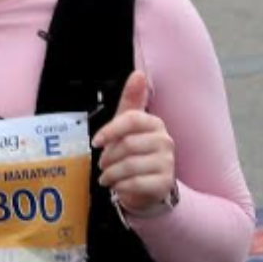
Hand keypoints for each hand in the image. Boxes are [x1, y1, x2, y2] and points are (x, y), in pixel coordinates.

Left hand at [92, 71, 176, 217]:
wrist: (149, 187)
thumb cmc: (135, 154)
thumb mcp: (128, 127)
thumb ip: (131, 101)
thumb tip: (138, 74)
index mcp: (155, 124)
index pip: (131, 120)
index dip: (110, 130)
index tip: (95, 142)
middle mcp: (165, 141)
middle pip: (127, 144)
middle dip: (108, 157)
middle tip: (102, 164)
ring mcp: (167, 162)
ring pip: (128, 166)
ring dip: (111, 174)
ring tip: (107, 177)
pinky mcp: (164, 183)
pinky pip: (134, 183)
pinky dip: (120, 187)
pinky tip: (118, 187)